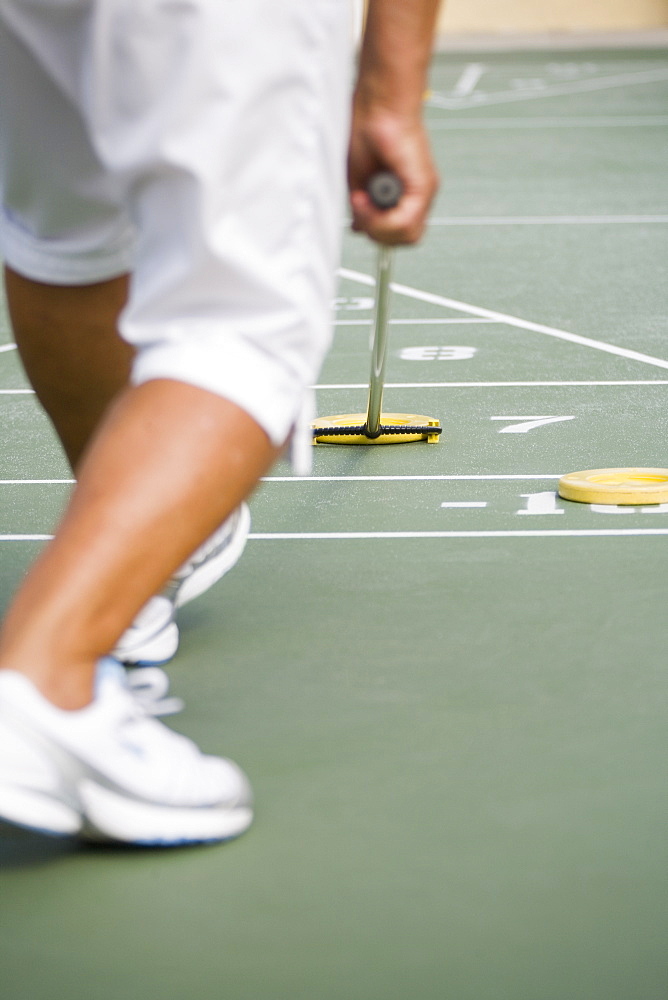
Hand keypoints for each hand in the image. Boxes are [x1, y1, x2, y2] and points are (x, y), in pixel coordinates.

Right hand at [348, 106, 438, 245]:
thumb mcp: (360, 182)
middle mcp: (419, 196)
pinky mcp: (424, 185)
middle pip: (405, 239)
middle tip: (360, 210)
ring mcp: (424, 192)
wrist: (377, 106)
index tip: (358, 218)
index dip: (377, 233)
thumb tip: (360, 229)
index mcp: (406, 196)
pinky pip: (406, 222)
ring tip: (362, 202)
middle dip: (377, 233)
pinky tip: (366, 199)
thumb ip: (364, 208)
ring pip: (406, 235)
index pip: (399, 234)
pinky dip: (381, 218)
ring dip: (377, 226)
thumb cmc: (366, 134)